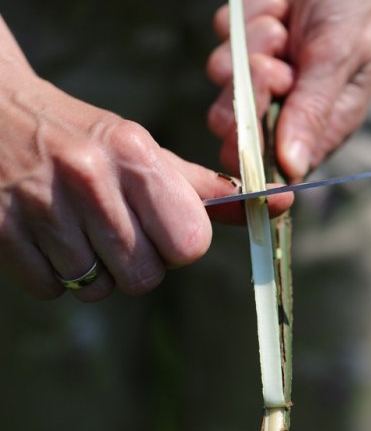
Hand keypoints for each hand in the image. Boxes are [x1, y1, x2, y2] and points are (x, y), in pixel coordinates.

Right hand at [0, 21, 291, 301]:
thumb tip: (282, 202)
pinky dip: (53, 275)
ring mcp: (41, 206)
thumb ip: (209, 189)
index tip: (160, 227)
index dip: (179, 245)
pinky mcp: (1, 231)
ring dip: (93, 271)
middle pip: (144, 277)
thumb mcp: (146, 152)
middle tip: (115, 230)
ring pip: (96, 289)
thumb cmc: (84, 139)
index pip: (189, 243)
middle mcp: (90, 177)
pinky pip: (51, 290)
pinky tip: (46, 238)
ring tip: (77, 230)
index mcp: (136, 154)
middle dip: (136, 263)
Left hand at [207, 0, 370, 179]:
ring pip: (221, 79)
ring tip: (284, 25)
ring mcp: (260, 73)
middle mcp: (286, 107)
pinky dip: (247, 14)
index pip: (270, 166)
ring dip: (251, 44)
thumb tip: (293, 170)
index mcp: (317, 126)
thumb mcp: (338, 58)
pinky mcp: (243, 39)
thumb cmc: (359, 5)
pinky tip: (279, 3)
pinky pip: (221, 36)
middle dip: (249, 91)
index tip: (253, 123)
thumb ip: (311, 113)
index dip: (252, 151)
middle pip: (233, 127)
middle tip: (277, 64)